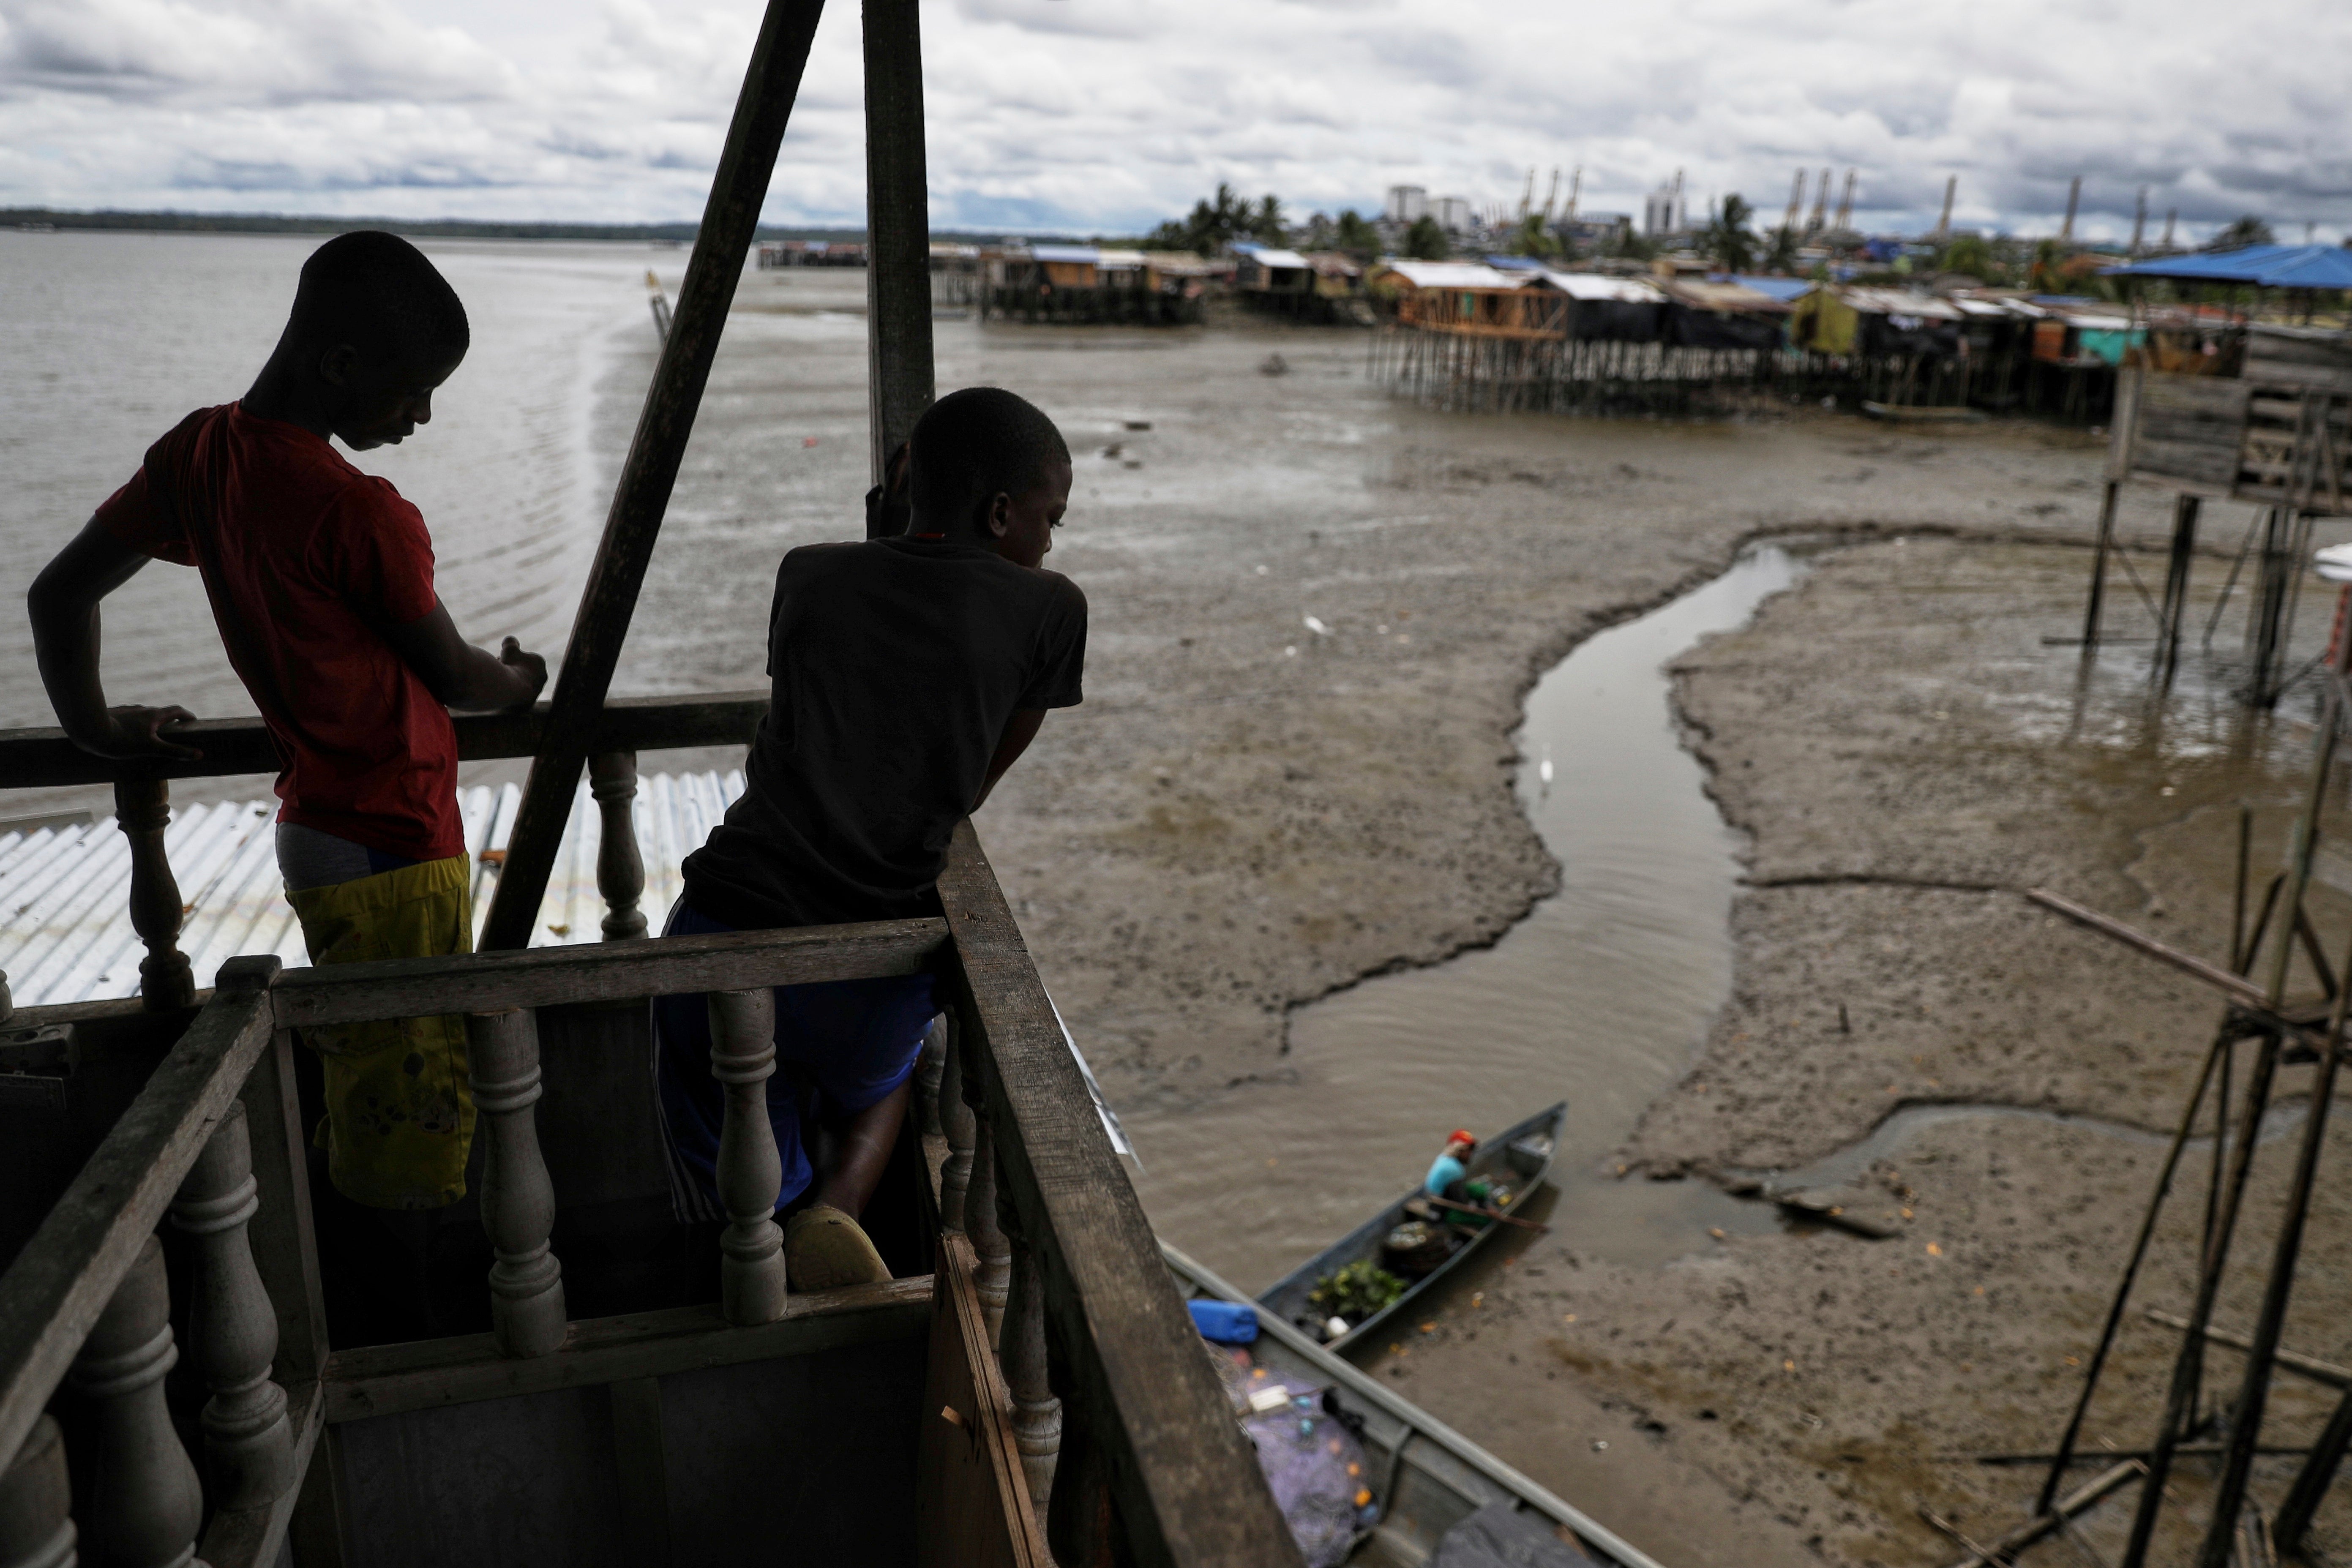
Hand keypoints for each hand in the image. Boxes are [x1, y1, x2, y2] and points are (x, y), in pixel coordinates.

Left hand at [84, 705, 202, 761]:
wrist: (89, 728)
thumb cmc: (121, 740)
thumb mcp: (151, 748)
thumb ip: (174, 751)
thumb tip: (199, 754)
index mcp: (154, 716)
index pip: (177, 710)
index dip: (187, 715)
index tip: (193, 722)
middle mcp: (142, 709)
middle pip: (160, 713)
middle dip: (168, 722)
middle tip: (170, 734)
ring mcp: (126, 711)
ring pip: (142, 716)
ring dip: (148, 723)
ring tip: (145, 737)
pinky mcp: (113, 714)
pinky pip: (127, 718)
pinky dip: (132, 725)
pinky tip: (124, 734)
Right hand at [499, 638, 547, 707]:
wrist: (509, 688)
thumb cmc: (510, 665)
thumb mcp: (509, 649)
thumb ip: (510, 642)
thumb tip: (511, 641)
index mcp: (540, 663)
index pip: (524, 658)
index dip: (510, 657)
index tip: (502, 659)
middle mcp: (541, 678)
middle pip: (522, 671)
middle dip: (510, 669)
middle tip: (499, 669)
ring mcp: (535, 692)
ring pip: (519, 684)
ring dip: (509, 681)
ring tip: (499, 680)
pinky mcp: (528, 704)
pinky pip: (517, 696)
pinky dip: (508, 693)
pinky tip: (501, 691)